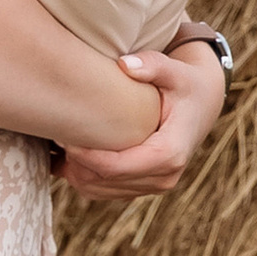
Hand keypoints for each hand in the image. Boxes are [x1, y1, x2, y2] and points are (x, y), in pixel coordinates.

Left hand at [58, 41, 224, 202]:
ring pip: (100, 190)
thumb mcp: (175, 71)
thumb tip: (126, 64)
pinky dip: (82, 176)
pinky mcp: (142, 186)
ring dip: (75, 171)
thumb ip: (154, 65)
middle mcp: (164, 177)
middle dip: (76, 163)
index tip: (63, 136)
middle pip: (104, 181)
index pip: (117, 167)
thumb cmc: (186, 84)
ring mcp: (154, 186)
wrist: (202, 104)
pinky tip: (69, 152)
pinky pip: (103, 191)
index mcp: (170, 154)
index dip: (86, 156)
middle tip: (54, 135)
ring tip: (59, 142)